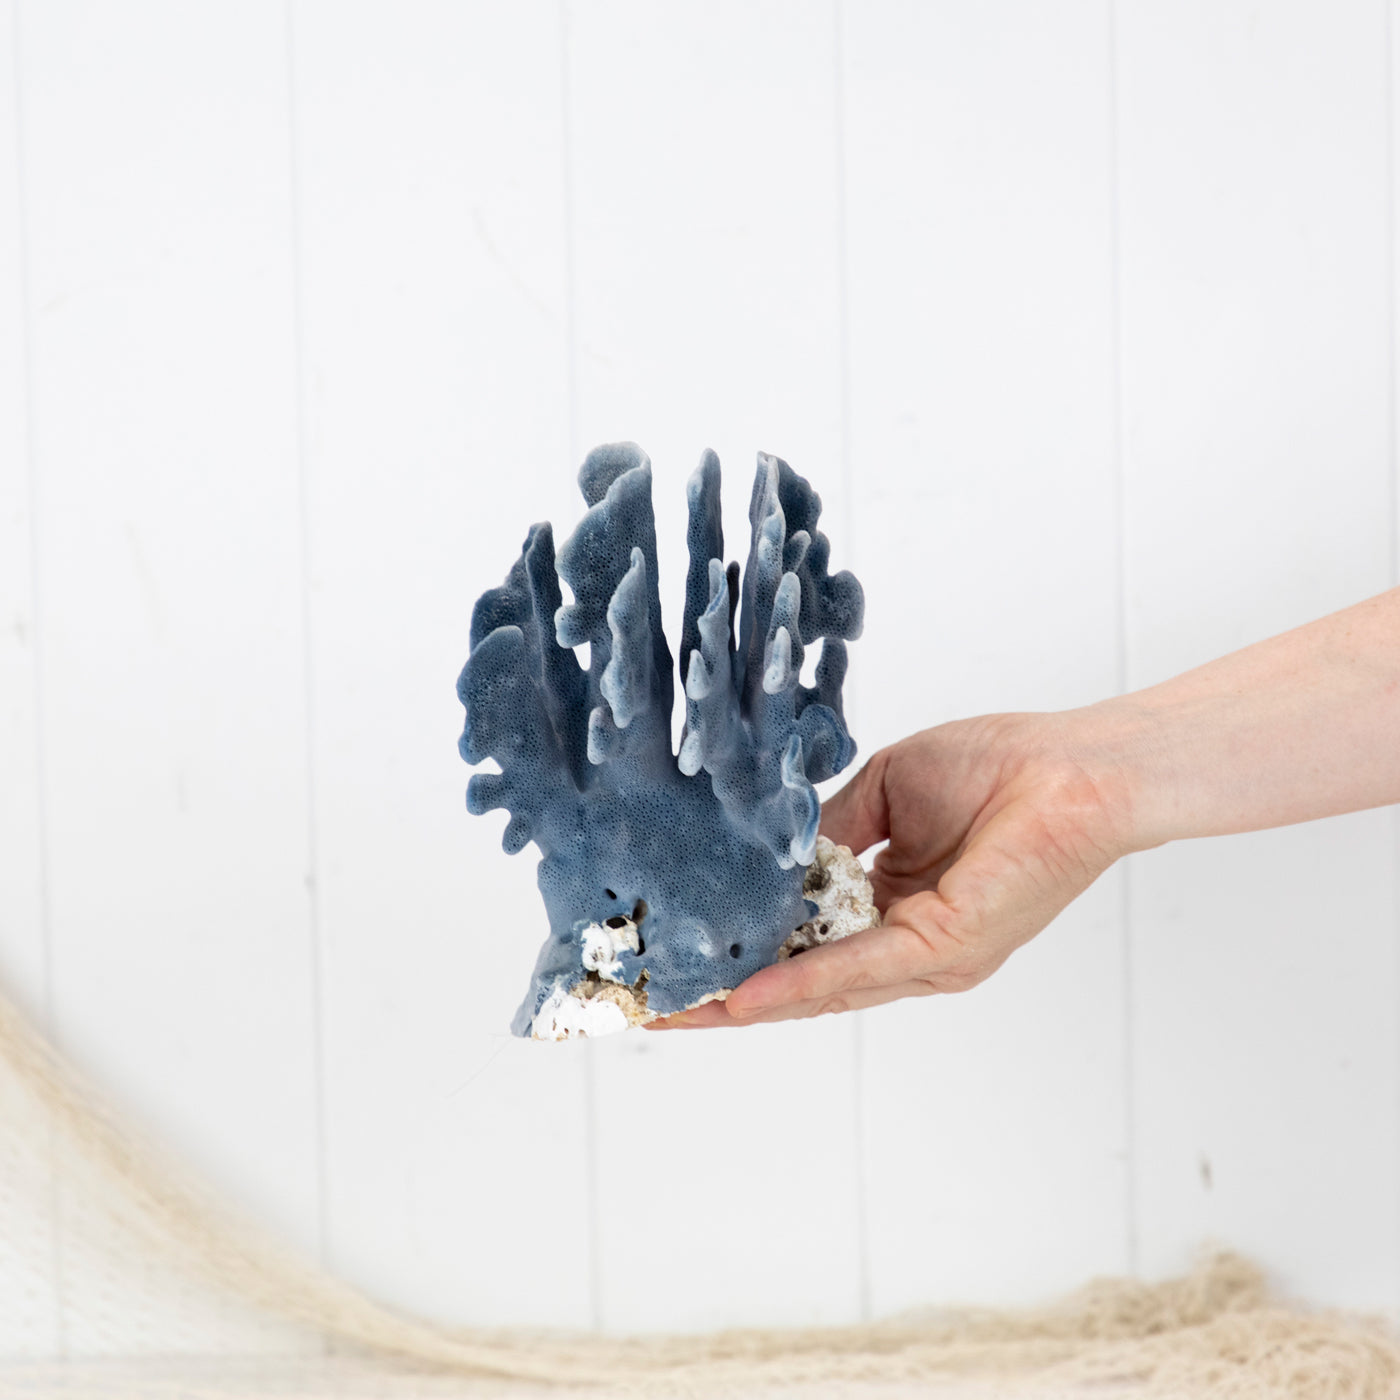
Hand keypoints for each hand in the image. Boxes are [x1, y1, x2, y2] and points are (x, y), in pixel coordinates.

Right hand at [649, 711, 1136, 1027]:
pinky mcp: (946, 947)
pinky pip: (858, 970)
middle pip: (802, 987)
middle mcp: (910, 950)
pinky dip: (796, 984)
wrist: (1075, 766)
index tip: (680, 963)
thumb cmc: (1000, 768)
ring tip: (674, 1014)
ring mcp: (929, 957)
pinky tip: (743, 996)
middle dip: (726, 1001)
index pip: (808, 947)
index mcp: (897, 912)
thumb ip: (830, 830)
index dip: (744, 958)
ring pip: (819, 991)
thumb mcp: (887, 791)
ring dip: (743, 1005)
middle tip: (652, 1009)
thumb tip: (774, 853)